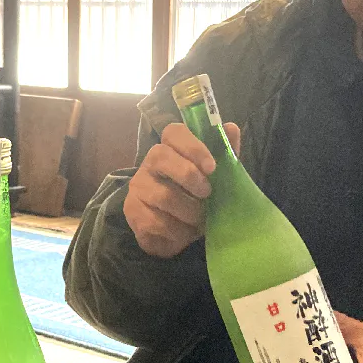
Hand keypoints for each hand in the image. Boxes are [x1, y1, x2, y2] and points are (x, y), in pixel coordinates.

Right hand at [124, 122, 241, 257]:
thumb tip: (231, 128)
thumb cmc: (196, 199)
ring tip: (199, 219)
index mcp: (170, 149)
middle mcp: (149, 163)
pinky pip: (156, 220)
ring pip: (163, 195)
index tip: (212, 167)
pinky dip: (178, 230)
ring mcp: (138, 186)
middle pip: (160, 156)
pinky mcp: (132, 211)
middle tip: (207, 193)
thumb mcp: (215, 178)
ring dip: (188, 211)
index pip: (174, 132)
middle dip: (189, 175)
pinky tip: (184, 231)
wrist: (175, 234)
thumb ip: (224, 155)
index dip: (193, 146)